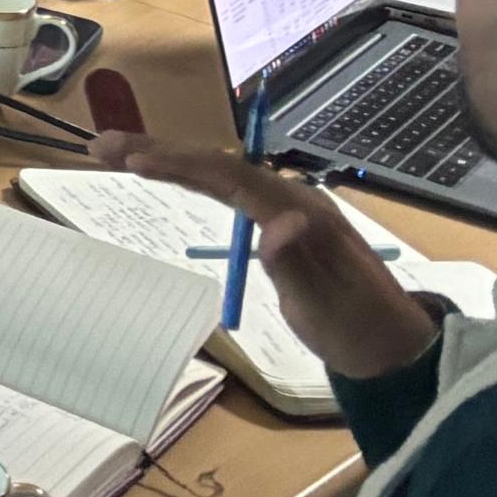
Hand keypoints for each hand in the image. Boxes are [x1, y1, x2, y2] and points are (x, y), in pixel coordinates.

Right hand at [90, 132, 442, 379]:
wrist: (394, 351)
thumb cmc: (360, 332)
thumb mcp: (330, 308)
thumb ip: (302, 266)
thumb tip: (280, 225)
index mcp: (302, 212)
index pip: (230, 177)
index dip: (180, 165)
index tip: (131, 161)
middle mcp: (294, 199)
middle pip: (219, 165)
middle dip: (160, 151)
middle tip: (102, 146)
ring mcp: (289, 210)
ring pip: (221, 173)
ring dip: (170, 158)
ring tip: (120, 153)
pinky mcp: (283, 225)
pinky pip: (228, 189)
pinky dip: (189, 176)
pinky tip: (167, 174)